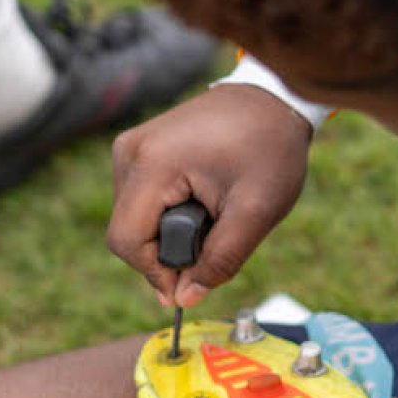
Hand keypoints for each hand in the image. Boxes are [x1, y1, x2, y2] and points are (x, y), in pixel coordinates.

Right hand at [107, 84, 312, 306]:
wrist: (271, 99)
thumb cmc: (270, 147)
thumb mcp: (257, 211)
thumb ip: (222, 260)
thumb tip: (185, 298)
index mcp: (152, 163)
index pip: (126, 241)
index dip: (154, 274)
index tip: (188, 286)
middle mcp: (130, 152)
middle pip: (127, 232)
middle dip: (166, 253)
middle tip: (214, 245)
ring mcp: (130, 147)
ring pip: (131, 219)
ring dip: (167, 235)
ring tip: (213, 218)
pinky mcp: (138, 148)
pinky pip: (138, 201)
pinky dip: (165, 215)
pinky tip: (201, 205)